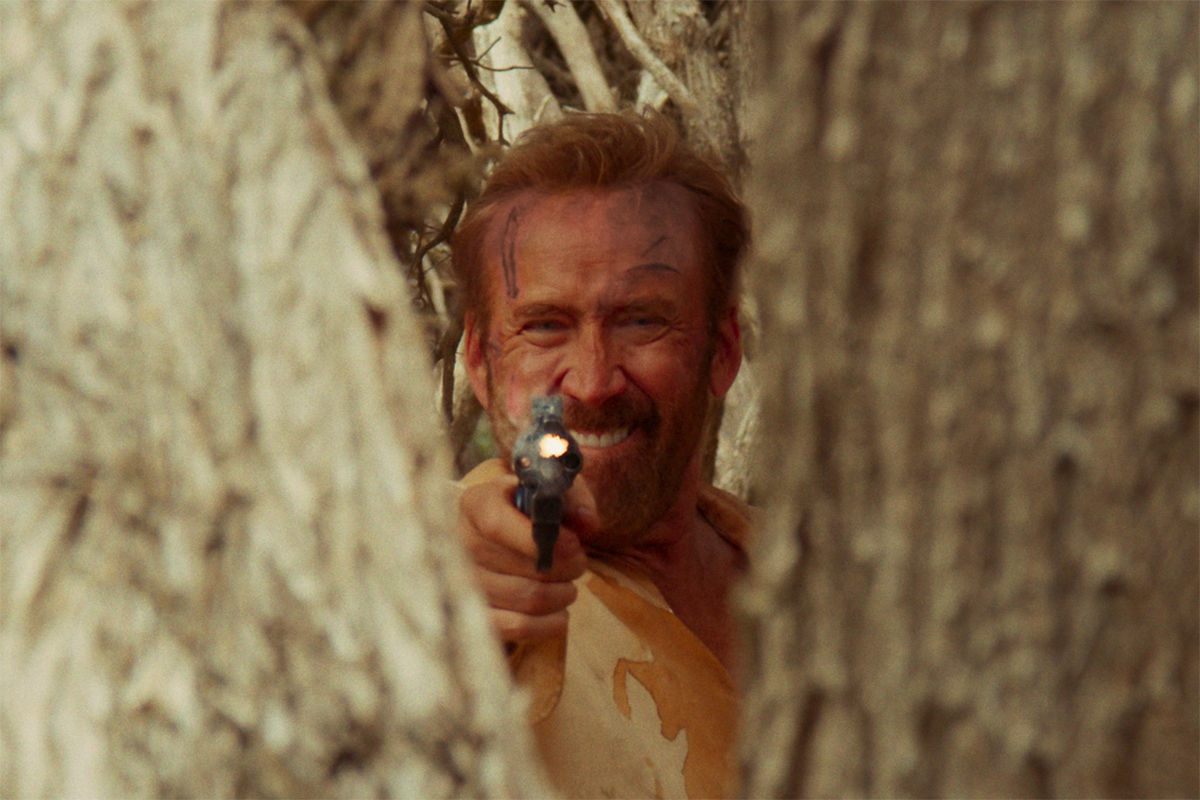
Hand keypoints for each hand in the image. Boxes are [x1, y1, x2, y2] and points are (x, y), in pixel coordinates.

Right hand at [458, 473, 592, 643]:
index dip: (537, 539)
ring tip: (568, 584)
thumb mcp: (551, 492)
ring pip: (529, 599)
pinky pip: (518, 627)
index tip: (574, 545)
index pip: (496, 525)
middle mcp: (463, 544)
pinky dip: (550, 624)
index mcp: (477, 505)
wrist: (503, 538)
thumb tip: (588, 522)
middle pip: (525, 567)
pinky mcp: (479, 616)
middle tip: (578, 563)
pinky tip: (560, 613)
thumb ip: (574, 500)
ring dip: (563, 594)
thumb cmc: (530, 512)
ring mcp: (466, 584)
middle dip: (568, 568)